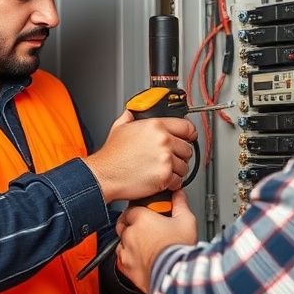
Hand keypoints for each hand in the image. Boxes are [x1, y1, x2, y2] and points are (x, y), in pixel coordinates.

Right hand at [83, 110, 197, 202]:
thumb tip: (134, 111)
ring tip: (162, 169)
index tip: (189, 138)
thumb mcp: (119, 127)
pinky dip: (172, 183)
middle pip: (187, 148)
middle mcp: (163, 141)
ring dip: (176, 170)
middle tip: (169, 158)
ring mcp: (165, 159)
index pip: (187, 127)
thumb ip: (131, 115)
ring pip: (185, 166)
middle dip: (180, 154)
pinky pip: (179, 181)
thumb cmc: (111, 156)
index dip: (189, 134)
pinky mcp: (165, 176)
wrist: (104, 175)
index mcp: (155, 126)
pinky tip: (160, 179)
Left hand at [115, 190, 197, 293]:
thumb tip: (178, 195)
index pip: (132, 209)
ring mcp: (126, 252)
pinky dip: (131, 260)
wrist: (175, 275)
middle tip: (149, 232)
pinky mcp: (126, 268)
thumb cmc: (178, 250)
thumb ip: (180, 204)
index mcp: (142, 219)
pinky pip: (123, 260)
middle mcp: (130, 234)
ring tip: (148, 248)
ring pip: (122, 244)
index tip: (148, 215)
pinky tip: (143, 260)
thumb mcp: (186, 221)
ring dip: (131, 244)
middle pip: (125, 226)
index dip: (140, 212)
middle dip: (134, 227)